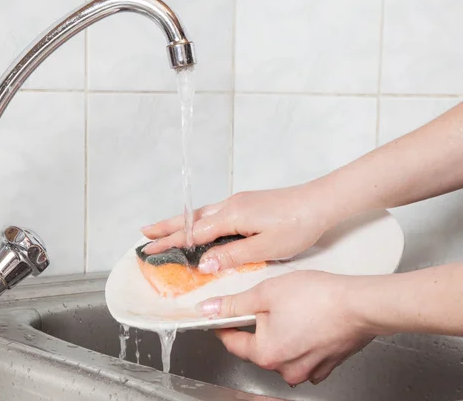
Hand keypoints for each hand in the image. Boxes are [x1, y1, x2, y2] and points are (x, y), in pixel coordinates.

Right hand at [141, 184, 336, 272]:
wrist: (321, 202)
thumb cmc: (297, 225)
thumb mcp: (265, 247)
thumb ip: (232, 255)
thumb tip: (203, 263)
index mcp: (232, 216)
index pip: (193, 233)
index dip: (170, 242)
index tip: (150, 250)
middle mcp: (230, 205)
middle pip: (190, 218)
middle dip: (166, 226)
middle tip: (144, 234)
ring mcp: (238, 202)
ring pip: (201, 214)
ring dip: (180, 222)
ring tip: (162, 229)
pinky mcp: (247, 204)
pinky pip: (213, 213)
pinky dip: (197, 221)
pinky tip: (197, 227)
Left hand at [197, 270, 374, 385]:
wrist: (361, 304)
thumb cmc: (319, 297)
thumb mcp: (266, 292)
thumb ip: (234, 304)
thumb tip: (210, 309)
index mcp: (266, 353)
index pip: (232, 342)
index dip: (224, 324)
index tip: (222, 314)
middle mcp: (285, 369)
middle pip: (257, 347)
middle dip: (257, 326)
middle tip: (266, 302)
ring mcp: (307, 370)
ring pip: (281, 351)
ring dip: (280, 333)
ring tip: (292, 309)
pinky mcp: (325, 366)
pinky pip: (303, 354)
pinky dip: (300, 340)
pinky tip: (307, 322)